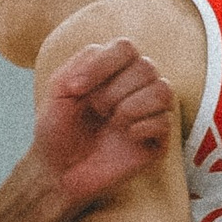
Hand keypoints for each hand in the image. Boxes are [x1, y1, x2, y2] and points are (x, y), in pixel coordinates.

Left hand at [32, 39, 174, 221]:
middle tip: (96, 110)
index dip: (102, 64)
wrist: (57, 173)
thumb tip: (105, 54)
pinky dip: (143, 126)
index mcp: (115, 70)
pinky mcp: (156, 140)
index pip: (125, 48)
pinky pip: (165, 121)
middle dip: (114, 90)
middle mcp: (138, 86)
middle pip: (146, 67)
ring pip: (163, 90)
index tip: (75, 89)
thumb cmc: (57, 131)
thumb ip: (80, 64)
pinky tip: (127, 136)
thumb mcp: (58, 92)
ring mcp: (150, 112)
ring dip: (133, 105)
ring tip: (113, 121)